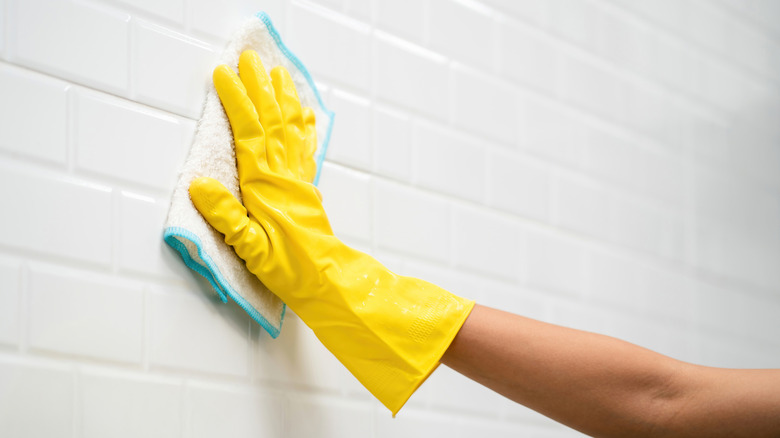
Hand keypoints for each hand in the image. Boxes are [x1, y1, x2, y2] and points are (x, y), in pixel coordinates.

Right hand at [189, 49, 336, 299]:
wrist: (326, 279)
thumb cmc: (288, 267)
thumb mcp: (250, 248)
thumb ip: (226, 216)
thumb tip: (199, 185)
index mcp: (264, 185)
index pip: (249, 132)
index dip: (237, 101)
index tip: (224, 74)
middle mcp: (283, 175)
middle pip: (271, 120)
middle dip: (259, 87)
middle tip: (251, 59)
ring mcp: (297, 179)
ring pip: (290, 128)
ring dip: (284, 98)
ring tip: (280, 74)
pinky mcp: (306, 188)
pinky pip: (305, 148)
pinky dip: (304, 126)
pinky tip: (305, 113)